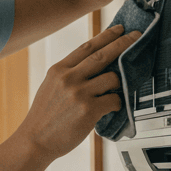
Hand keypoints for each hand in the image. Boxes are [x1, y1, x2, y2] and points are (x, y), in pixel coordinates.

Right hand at [19, 24, 139, 160]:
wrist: (34, 141)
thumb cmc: (44, 118)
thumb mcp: (50, 87)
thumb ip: (69, 75)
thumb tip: (94, 66)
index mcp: (58, 70)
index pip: (87, 47)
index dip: (106, 36)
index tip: (119, 29)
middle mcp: (68, 78)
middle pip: (103, 55)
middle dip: (123, 43)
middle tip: (136, 36)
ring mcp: (79, 94)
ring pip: (112, 78)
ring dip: (119, 83)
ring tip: (115, 90)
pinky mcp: (89, 110)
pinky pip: (114, 100)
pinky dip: (117, 103)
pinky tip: (112, 107)